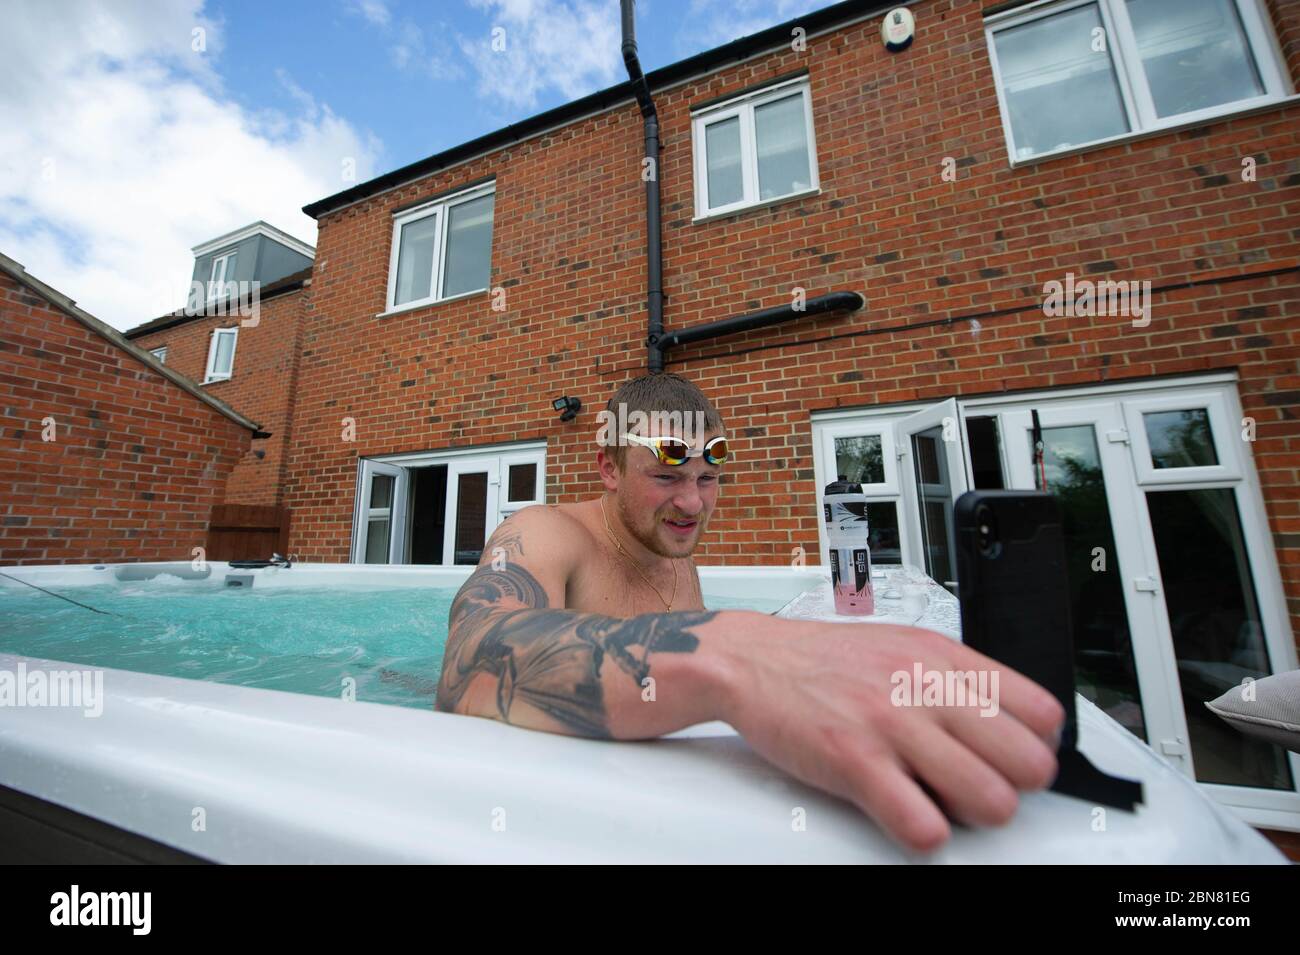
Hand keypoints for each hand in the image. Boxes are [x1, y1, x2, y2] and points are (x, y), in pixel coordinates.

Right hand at [719, 621, 1065, 851]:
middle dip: (1012, 788)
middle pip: (1029, 764)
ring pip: (991, 800)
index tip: (1014, 760)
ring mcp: (893, 724)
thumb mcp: (904, 644)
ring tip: (943, 805)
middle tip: (979, 788)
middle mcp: (926, 687)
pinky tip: (907, 816)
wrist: (752, 660)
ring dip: (973, 816)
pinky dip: (924, 834)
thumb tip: (1008, 720)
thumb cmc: (826, 660)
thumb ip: (956, 678)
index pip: (1043, 714)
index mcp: (944, 657)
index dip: (1036, 748)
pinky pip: (923, 824)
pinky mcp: (855, 760)